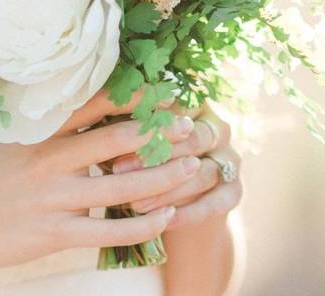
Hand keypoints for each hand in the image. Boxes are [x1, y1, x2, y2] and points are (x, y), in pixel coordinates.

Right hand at [0, 91, 199, 275]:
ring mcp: (51, 199)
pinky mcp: (54, 234)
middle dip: (158, 133)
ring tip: (192, 170)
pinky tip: (167, 218)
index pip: (94, 104)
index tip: (166, 91)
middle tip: (192, 127)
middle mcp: (47, 160)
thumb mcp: (17, 145)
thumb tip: (101, 113)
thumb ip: (55, 131)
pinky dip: (143, 225)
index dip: (134, 97)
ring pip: (120, 188)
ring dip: (162, 178)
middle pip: (114, 141)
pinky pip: (109, 231)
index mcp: (40, 133)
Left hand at [108, 101, 242, 228]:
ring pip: (202, 172)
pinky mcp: (234, 190)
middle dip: (154, 156)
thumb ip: (119, 126)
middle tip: (116, 170)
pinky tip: (164, 221)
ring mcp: (230, 158)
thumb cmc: (138, 158)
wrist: (171, 202)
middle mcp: (217, 127)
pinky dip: (188, 212)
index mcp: (192, 104)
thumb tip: (90, 120)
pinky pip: (216, 202)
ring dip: (166, 189)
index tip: (109, 138)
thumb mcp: (128, 139)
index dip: (144, 123)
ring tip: (133, 203)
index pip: (175, 107)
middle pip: (192, 138)